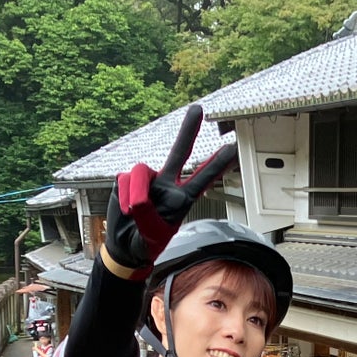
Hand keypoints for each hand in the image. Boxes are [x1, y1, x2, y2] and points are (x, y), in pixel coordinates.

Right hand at [102, 104, 239, 274]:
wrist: (125, 246)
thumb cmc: (145, 242)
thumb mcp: (151, 234)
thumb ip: (146, 213)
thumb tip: (139, 195)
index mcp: (181, 199)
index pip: (202, 178)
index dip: (217, 164)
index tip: (231, 147)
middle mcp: (167, 185)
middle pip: (179, 152)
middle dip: (188, 130)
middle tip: (198, 109)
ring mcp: (148, 181)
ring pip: (141, 172)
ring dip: (136, 192)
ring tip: (133, 212)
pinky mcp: (127, 180)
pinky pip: (125, 180)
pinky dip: (124, 195)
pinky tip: (126, 208)